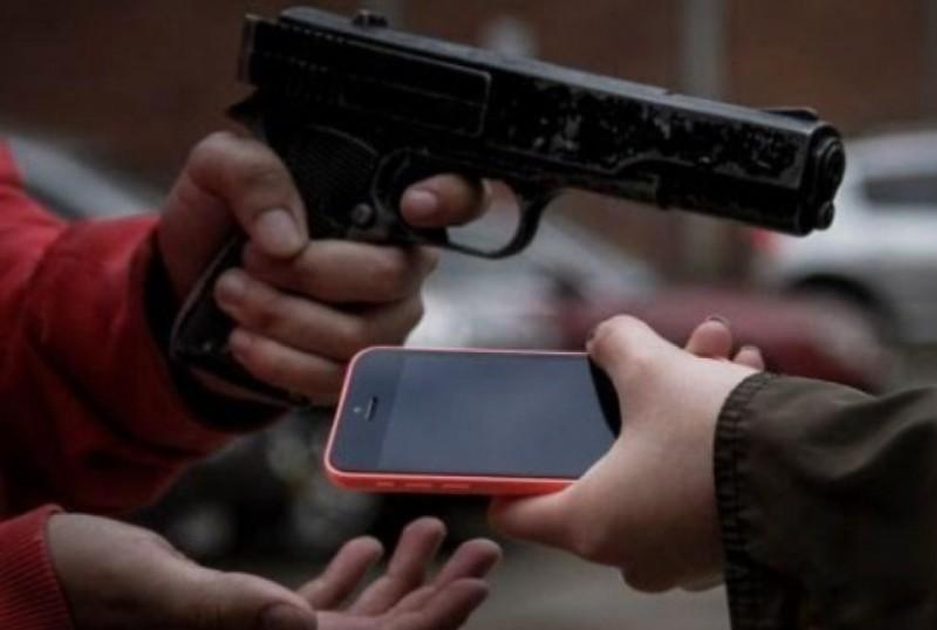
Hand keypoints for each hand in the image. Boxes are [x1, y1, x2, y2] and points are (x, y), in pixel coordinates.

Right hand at [48, 513, 500, 629]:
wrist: (42, 580)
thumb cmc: (84, 585)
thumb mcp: (152, 588)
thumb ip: (226, 606)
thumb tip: (299, 621)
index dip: (430, 621)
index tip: (477, 581)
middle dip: (438, 596)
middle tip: (483, 549)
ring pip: (358, 618)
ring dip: (405, 579)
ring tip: (437, 530)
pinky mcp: (249, 616)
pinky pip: (318, 604)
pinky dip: (353, 575)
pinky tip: (374, 545)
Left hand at [157, 132, 487, 402]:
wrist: (188, 285)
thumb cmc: (221, 218)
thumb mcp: (218, 169)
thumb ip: (251, 176)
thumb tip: (288, 238)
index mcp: (384, 204)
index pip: (461, 196)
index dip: (455, 198)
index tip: (414, 205)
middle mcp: (402, 263)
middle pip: (392, 277)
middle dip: (310, 274)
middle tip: (249, 260)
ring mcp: (386, 323)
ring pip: (361, 337)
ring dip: (284, 318)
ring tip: (233, 295)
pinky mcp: (356, 373)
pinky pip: (337, 380)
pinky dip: (280, 362)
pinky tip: (244, 339)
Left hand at [489, 315, 762, 591]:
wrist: (813, 473)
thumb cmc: (717, 435)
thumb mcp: (653, 369)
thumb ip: (615, 344)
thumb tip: (608, 338)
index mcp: (589, 524)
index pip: (518, 509)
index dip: (509, 472)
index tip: (513, 447)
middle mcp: (630, 553)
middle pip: (604, 468)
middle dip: (632, 404)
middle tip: (656, 360)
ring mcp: (680, 558)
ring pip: (661, 467)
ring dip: (684, 405)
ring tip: (718, 350)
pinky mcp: (723, 549)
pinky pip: (700, 484)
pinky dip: (712, 438)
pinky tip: (742, 378)